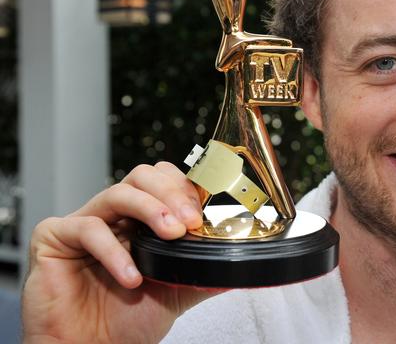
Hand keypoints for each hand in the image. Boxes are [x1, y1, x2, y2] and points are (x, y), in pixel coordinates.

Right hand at [22, 161, 224, 342]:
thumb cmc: (128, 319)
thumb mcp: (178, 289)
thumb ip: (205, 269)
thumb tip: (242, 258)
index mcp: (140, 218)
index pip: (164, 180)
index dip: (185, 190)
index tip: (204, 215)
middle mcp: (113, 214)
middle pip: (142, 176)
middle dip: (170, 193)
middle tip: (189, 222)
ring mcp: (83, 222)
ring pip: (118, 192)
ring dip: (150, 209)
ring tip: (170, 236)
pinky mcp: (53, 237)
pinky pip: (87, 228)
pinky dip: (113, 251)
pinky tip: (132, 276)